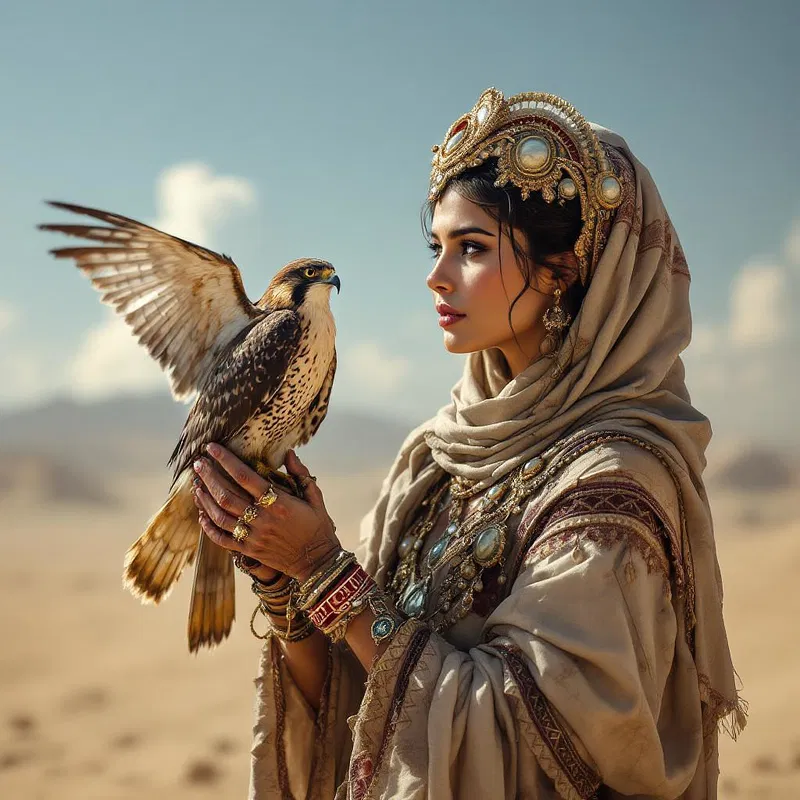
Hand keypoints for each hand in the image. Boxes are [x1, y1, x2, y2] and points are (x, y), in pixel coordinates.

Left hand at [191, 444, 340, 582]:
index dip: (226, 460)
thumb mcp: (315, 497)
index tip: (212, 447)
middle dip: (209, 476)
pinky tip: (201, 514)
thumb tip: (288, 453)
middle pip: (226, 494)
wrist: (317, 561)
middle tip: (198, 463)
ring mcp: (253, 536)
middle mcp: (262, 519)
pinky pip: (222, 538)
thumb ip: (301, 474)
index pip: (245, 477)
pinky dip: (208, 526)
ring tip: (196, 484)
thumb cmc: (318, 526)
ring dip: (204, 499)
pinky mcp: (249, 550)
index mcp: (278, 503)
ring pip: (219, 515)